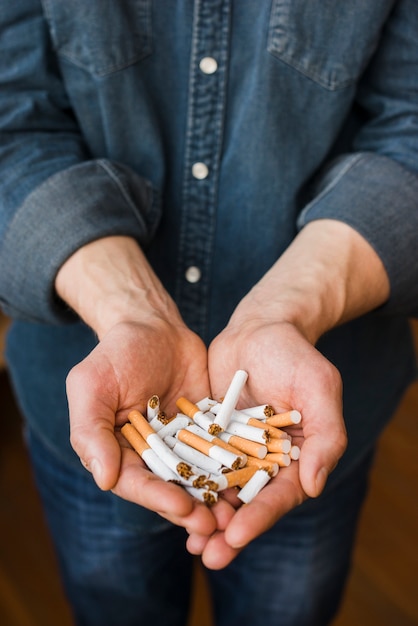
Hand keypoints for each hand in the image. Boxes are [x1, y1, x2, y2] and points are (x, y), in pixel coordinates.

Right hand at [66, 316, 217, 535]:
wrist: (154, 326)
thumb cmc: (115, 353)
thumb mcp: (92, 385)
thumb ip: (90, 430)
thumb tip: (104, 479)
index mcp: (117, 451)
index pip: (136, 482)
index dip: (157, 497)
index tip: (181, 507)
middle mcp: (150, 455)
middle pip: (170, 488)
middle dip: (191, 508)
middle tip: (215, 525)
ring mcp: (181, 444)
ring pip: (199, 477)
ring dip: (215, 497)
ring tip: (236, 514)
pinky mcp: (206, 430)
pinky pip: (220, 451)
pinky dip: (234, 467)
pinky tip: (253, 479)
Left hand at [186, 318, 346, 568]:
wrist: (259, 328)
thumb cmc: (295, 355)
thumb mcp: (319, 387)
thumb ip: (325, 435)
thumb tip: (314, 486)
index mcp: (296, 456)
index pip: (279, 494)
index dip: (260, 517)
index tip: (236, 537)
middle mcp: (265, 459)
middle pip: (248, 502)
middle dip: (228, 531)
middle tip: (207, 556)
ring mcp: (235, 449)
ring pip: (219, 489)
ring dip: (204, 515)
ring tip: (188, 541)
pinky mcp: (210, 435)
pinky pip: (196, 461)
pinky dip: (186, 481)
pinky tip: (168, 497)